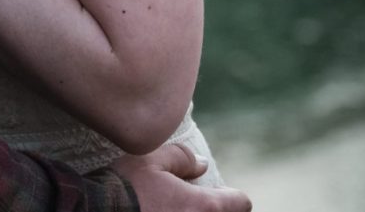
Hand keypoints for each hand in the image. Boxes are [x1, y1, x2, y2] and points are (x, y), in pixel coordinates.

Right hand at [108, 145, 250, 211]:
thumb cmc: (124, 187)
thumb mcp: (150, 160)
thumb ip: (181, 158)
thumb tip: (202, 165)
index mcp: (203, 206)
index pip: (240, 203)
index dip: (232, 195)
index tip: (219, 192)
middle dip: (216, 210)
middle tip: (196, 202)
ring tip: (179, 211)